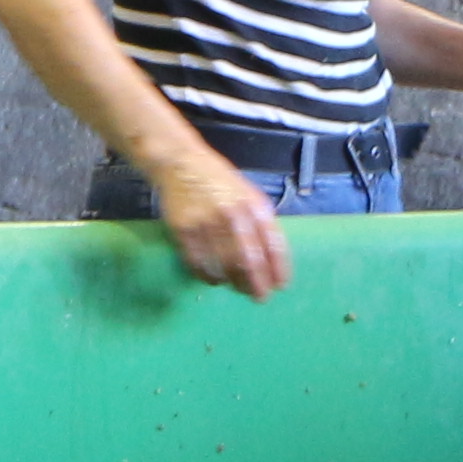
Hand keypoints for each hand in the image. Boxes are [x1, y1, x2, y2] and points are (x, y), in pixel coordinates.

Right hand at [139, 148, 290, 300]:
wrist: (182, 164)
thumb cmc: (220, 183)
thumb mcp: (248, 195)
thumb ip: (260, 222)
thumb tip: (271, 260)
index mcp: (254, 206)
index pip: (272, 245)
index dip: (278, 269)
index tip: (280, 285)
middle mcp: (233, 215)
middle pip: (250, 261)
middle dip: (258, 284)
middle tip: (260, 297)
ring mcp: (207, 223)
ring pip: (225, 266)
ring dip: (234, 282)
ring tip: (237, 287)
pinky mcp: (184, 230)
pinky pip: (199, 263)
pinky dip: (209, 276)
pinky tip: (214, 279)